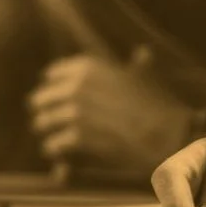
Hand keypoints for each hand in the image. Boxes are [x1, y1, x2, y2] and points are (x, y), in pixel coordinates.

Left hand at [28, 47, 191, 174]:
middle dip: (46, 110)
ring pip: (43, 123)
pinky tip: (62, 154)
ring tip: (55, 140)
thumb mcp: (148, 77)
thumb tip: (142, 52)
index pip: (53, 73)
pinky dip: (57, 150)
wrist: (165, 133)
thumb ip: (138, 65)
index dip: (54, 85)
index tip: (57, 94)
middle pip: (40, 99)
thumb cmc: (158, 104)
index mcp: (90, 67)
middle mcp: (77, 86)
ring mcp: (75, 112)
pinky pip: (53, 144)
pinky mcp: (75, 136)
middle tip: (52, 121)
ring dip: (48, 132)